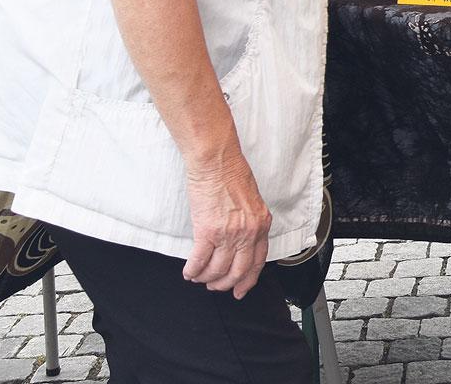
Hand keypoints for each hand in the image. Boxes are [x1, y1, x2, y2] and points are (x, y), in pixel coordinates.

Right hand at [182, 148, 270, 298]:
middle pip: (239, 271)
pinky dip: (193, 270)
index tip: (241, 289)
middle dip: (226, 284)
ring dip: (207, 278)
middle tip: (216, 287)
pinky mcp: (207, 231)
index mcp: (262, 224)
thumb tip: (242, 240)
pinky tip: (189, 272)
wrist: (216, 161)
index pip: (259, 261)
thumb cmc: (231, 173)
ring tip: (199, 278)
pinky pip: (199, 261)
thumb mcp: (252, 201)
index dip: (249, 279)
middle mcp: (248, 232)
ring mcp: (229, 234)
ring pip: (218, 270)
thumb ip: (250, 222)